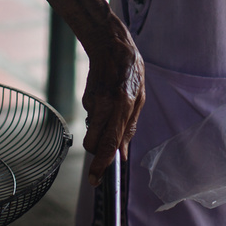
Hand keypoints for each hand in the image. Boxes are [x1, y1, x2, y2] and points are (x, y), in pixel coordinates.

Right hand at [82, 19, 144, 182]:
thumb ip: (130, 128)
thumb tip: (122, 154)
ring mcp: (92, 102)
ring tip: (111, 109)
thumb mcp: (140, 99)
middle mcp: (105, 106)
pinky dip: (98, 114)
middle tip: (106, 143)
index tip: (95, 180)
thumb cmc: (130, 72)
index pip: (109, 143)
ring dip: (99, 129)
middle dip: (96, 151)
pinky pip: (91, 116)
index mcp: (123, 106)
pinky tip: (105, 98)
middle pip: (92, 143)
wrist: (110, 45)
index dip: (102, 164)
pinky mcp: (85, 98)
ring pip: (91, 130)